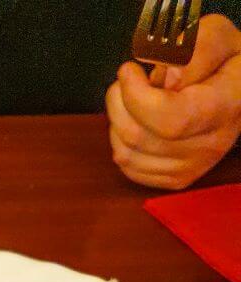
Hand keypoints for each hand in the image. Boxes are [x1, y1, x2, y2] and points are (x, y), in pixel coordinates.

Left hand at [106, 14, 240, 189]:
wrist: (236, 92)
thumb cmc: (223, 61)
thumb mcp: (217, 37)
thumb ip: (196, 51)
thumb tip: (167, 79)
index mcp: (226, 106)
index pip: (171, 118)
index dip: (137, 96)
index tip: (129, 70)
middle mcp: (212, 144)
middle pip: (139, 137)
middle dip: (119, 102)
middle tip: (127, 80)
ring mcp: (193, 167)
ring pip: (127, 154)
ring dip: (117, 121)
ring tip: (132, 99)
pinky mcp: (176, 180)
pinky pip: (128, 167)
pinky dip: (121, 142)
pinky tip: (137, 121)